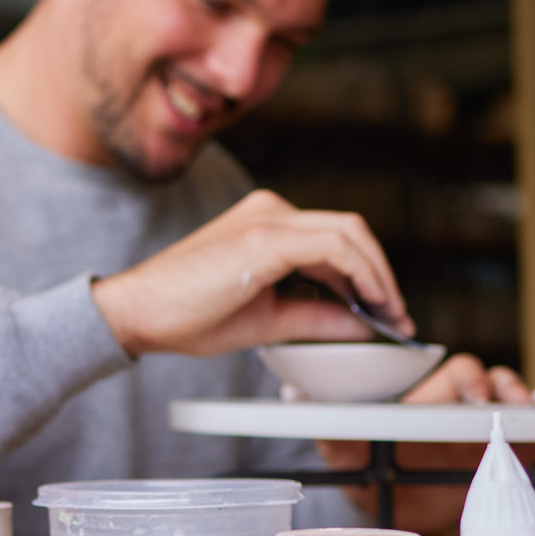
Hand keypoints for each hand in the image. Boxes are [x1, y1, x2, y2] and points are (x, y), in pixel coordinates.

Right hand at [90, 189, 405, 357]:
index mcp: (266, 224)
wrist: (138, 313)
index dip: (369, 275)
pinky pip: (335, 247)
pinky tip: (371, 305)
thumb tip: (362, 324)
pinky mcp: (266, 237)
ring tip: (390, 315)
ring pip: (350, 232)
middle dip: (382, 273)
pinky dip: (363, 275)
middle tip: (396, 316)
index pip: (336, 239)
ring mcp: (268, 219)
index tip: (385, 313)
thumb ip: (315, 315)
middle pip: (351, 229)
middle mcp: (270, 211)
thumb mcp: (267, 319)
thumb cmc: (187, 315)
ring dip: (379, 275)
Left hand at [316, 357, 534, 530]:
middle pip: (492, 384)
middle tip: (507, 409)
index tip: (477, 396)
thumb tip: (294, 398)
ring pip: (515, 403)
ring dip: (526, 405)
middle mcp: (459, 410)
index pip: (455, 375)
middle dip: (503, 390)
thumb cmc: (370, 474)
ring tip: (532, 416)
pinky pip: (534, 437)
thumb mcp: (345, 453)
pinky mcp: (506, 457)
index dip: (470, 380)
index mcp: (427, 402)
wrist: (395, 514)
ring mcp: (484, 431)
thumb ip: (329, 429)